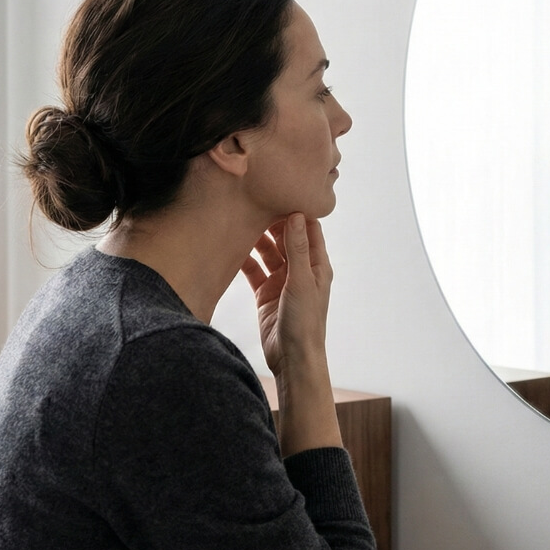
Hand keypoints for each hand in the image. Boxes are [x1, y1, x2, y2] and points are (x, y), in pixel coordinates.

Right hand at [240, 213, 332, 378]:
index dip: (295, 211)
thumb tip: (297, 214)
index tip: (279, 191)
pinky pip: (254, 271)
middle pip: (285, 238)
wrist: (292, 359)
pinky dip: (245, 260)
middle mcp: (301, 270)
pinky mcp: (266, 293)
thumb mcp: (301, 282)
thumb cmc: (305, 323)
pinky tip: (231, 247)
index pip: (308, 229)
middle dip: (271, 222)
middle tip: (252, 203)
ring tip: (238, 220)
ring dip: (256, 240)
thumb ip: (298, 249)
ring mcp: (282, 281)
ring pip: (268, 253)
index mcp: (317, 265)